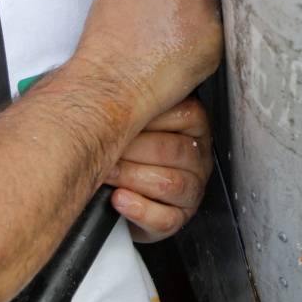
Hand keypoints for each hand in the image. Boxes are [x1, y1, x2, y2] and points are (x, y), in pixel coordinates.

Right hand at [78, 0, 221, 123]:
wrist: (111, 81)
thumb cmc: (108, 44)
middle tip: (179, 19)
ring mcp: (201, 3)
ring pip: (215, 2)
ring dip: (205, 16)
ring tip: (178, 40)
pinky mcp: (215, 31)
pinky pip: (221, 31)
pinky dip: (210, 42)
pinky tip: (186, 53)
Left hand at [108, 97, 211, 242]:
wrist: (118, 190)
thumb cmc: (125, 147)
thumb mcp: (132, 118)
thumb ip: (130, 100)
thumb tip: (104, 82)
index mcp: (193, 122)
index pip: (183, 114)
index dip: (145, 119)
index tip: (117, 122)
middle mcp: (197, 154)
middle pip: (172, 150)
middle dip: (132, 151)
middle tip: (104, 152)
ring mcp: (192, 188)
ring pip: (170, 183)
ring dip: (132, 178)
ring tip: (108, 174)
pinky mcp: (179, 218)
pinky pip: (166, 218)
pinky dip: (139, 210)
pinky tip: (120, 200)